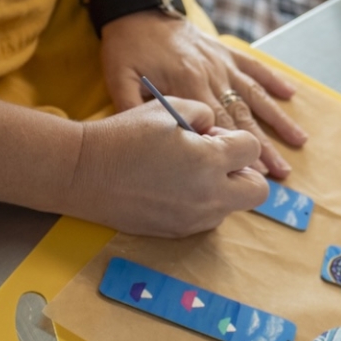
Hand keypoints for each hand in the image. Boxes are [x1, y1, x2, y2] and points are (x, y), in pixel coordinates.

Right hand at [65, 96, 268, 237]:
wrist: (83, 172)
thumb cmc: (123, 135)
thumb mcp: (169, 108)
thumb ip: (204, 114)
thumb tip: (215, 130)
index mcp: (210, 161)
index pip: (252, 150)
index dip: (234, 137)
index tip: (210, 135)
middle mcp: (209, 196)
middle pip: (258, 191)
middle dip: (243, 172)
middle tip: (215, 159)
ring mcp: (194, 219)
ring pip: (231, 207)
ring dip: (221, 189)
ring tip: (186, 172)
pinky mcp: (177, 232)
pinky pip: (206, 218)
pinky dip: (200, 204)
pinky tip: (172, 187)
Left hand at [100, 11, 307, 177]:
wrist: (136, 7)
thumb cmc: (127, 46)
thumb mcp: (119, 78)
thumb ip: (131, 107)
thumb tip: (147, 139)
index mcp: (186, 83)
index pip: (218, 124)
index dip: (238, 148)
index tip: (255, 172)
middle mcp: (211, 74)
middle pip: (242, 116)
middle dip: (264, 146)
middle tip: (282, 172)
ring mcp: (221, 62)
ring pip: (254, 94)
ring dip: (278, 119)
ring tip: (299, 140)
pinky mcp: (224, 51)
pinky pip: (253, 66)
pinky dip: (273, 79)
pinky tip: (292, 94)